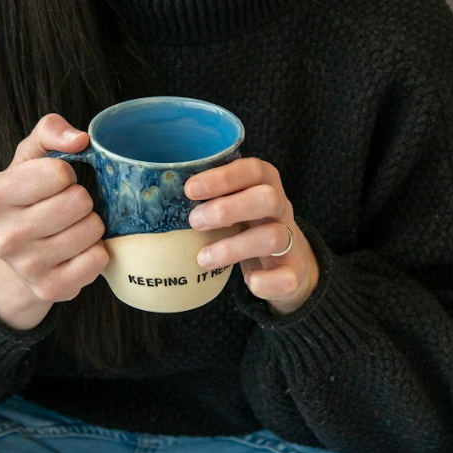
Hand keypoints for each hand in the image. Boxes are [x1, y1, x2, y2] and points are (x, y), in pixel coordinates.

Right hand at [0, 115, 108, 327]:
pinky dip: (95, 251)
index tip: (54, 184)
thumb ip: (50, 132)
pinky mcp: (50, 289)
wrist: (14, 255)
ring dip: (89, 224)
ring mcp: (26, 267)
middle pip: (78, 201)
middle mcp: (3, 237)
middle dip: (80, 199)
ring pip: (92, 229)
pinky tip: (76, 250)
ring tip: (69, 228)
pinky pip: (98, 259)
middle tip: (65, 208)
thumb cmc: (27, 196)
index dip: (65, 174)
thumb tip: (80, 139)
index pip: (58, 173)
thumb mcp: (29, 158)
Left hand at [185, 157, 318, 315]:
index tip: (190, 189)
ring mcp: (291, 242)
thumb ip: (210, 197)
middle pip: (268, 198)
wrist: (289, 266)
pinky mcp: (293, 273)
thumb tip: (159, 197)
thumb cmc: (248, 226)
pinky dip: (266, 281)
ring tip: (202, 258)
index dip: (223, 177)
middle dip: (228, 208)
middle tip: (194, 221)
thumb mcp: (235, 204)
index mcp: (266, 186)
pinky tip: (249, 282)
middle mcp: (282, 210)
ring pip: (273, 237)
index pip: (253, 170)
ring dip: (234, 247)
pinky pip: (286, 277)